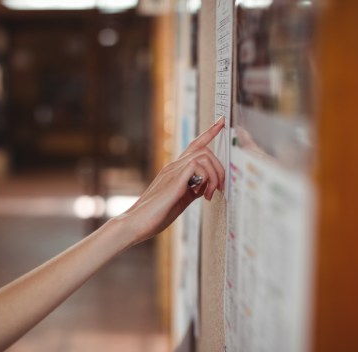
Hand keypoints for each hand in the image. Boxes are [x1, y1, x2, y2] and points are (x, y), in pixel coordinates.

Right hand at [119, 117, 225, 243]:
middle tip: (219, 188)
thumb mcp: (180, 200)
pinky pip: (196, 165)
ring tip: (209, 194)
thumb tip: (206, 186)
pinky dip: (206, 178)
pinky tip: (202, 194)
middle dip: (219, 167)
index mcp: (175, 170)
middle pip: (204, 149)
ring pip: (203, 155)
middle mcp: (173, 166)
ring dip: (214, 174)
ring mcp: (172, 171)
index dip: (209, 132)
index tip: (221, 121)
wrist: (135, 223)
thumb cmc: (155, 215)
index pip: (194, 145)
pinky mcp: (173, 180)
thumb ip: (192, 190)